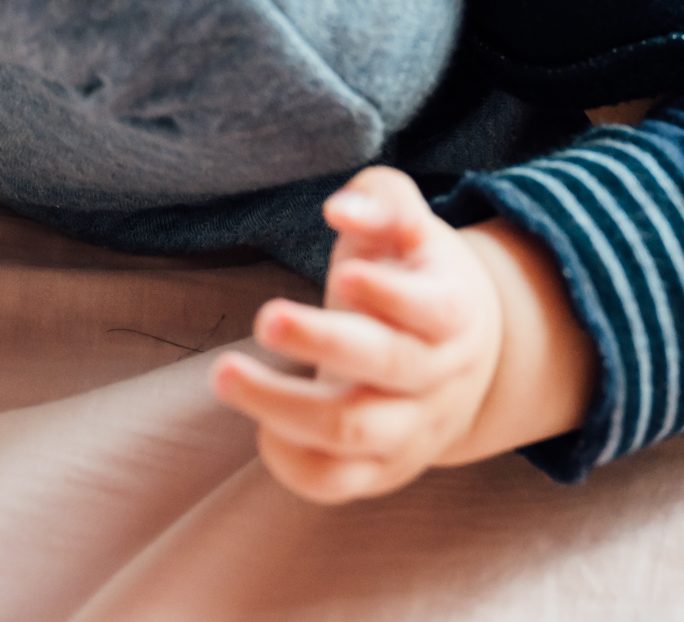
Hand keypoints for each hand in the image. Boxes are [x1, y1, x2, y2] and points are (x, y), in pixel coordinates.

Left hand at [210, 165, 589, 503]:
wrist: (460, 362)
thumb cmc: (417, 277)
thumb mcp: (412, 228)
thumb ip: (382, 202)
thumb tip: (339, 208)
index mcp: (455, 310)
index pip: (433, 308)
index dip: (391, 295)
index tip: (344, 275)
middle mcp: (440, 375)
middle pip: (389, 367)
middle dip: (324, 342)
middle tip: (265, 315)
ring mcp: (412, 429)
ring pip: (352, 431)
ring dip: (281, 405)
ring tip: (223, 372)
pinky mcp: (382, 470)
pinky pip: (333, 482)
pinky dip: (290, 460)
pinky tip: (262, 425)